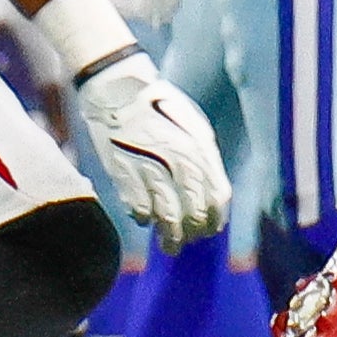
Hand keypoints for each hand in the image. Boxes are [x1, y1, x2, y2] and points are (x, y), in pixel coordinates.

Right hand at [76, 53, 232, 251]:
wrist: (119, 90)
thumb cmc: (160, 106)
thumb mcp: (194, 126)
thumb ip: (204, 158)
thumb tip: (211, 192)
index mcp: (200, 149)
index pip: (217, 197)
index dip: (215, 218)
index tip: (211, 229)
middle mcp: (179, 162)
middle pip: (194, 212)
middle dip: (194, 232)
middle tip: (189, 241)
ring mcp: (151, 169)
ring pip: (167, 218)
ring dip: (170, 237)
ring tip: (170, 246)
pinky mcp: (124, 174)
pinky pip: (139, 209)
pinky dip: (144, 219)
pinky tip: (145, 220)